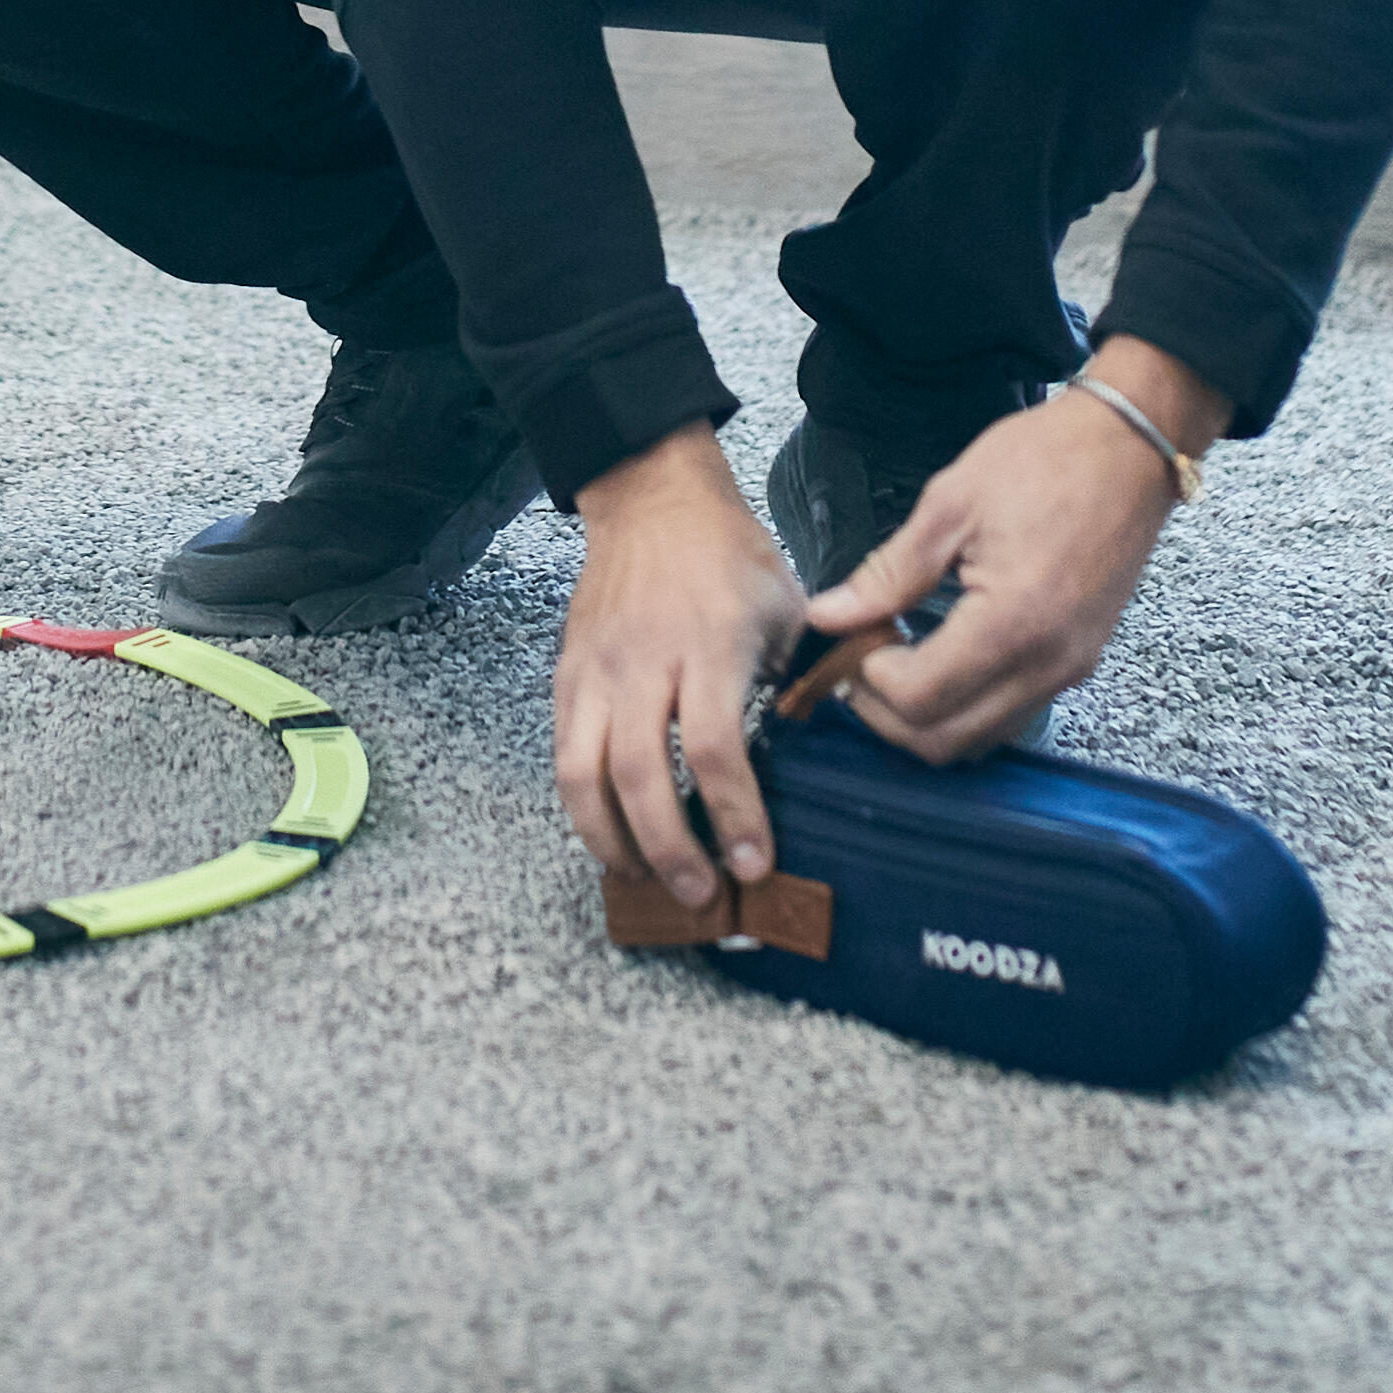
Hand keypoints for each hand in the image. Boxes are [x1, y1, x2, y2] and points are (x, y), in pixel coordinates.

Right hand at [551, 422, 809, 900]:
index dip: (734, 814)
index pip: (713, 746)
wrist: (653, 500)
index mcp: (708, 642)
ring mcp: (596, 670)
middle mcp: (643, 660)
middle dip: (671, 847)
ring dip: (612, 840)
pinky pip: (563, 754)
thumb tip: (829, 754)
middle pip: (640, 774)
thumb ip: (802, 679)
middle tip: (701, 891)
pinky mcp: (567, 675)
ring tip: (647, 878)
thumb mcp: (787, 608)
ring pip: (583, 774)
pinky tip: (613, 835)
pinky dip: (583, 806)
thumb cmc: (727, 556)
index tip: (755, 860)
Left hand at [804, 338, 1220, 760]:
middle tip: (859, 662)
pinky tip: (939, 658)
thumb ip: (888, 573)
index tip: (851, 639)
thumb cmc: (1044, 460)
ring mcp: (1071, 669)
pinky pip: (1012, 713)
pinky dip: (965, 706)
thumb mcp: (950, 504)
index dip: (869, 680)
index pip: (921, 699)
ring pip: (981, 738)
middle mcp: (1049, 663)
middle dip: (888, 716)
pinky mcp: (1080, 661)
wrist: (1131, 448)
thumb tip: (829, 616)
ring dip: (926, 719)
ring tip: (894, 661)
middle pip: (948, 741)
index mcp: (1013, 622)